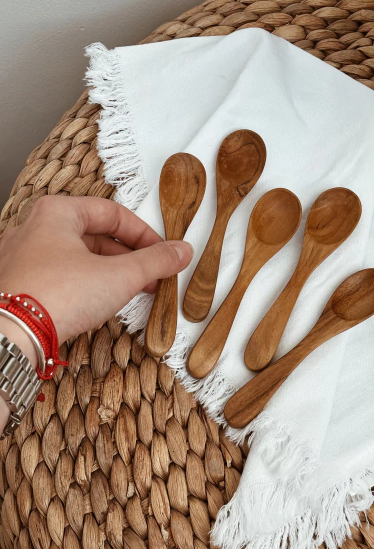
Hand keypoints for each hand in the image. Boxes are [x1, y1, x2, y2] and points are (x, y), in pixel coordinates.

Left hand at [0, 195, 192, 354]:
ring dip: (112, 272)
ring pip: (80, 256)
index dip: (145, 234)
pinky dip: (88, 284)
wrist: (10, 336)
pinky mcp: (22, 284)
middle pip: (96, 235)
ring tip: (133, 291)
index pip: (113, 213)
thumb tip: (180, 252)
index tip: (163, 253)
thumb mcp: (119, 276)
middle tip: (153, 275)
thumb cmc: (53, 296)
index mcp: (58, 212)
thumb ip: (156, 261)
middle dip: (130, 257)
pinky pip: (63, 276)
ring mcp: (26, 257)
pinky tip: (102, 302)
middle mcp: (36, 229)